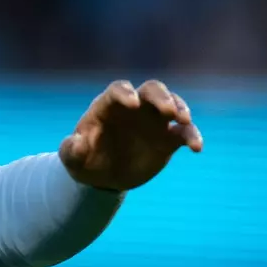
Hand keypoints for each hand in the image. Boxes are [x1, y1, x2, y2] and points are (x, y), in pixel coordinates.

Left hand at [59, 79, 203, 191]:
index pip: (119, 90)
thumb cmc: (84, 161)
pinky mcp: (168, 138)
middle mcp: (135, 108)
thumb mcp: (72, 158)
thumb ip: (71, 150)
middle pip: (152, 89)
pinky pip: (184, 132)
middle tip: (168, 110)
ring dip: (181, 109)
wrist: (103, 177)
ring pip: (173, 103)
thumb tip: (76, 143)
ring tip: (184, 121)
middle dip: (161, 96)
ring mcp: (153, 121)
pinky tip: (196, 147)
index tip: (133, 103)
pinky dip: (192, 136)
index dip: (125, 93)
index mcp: (108, 106)